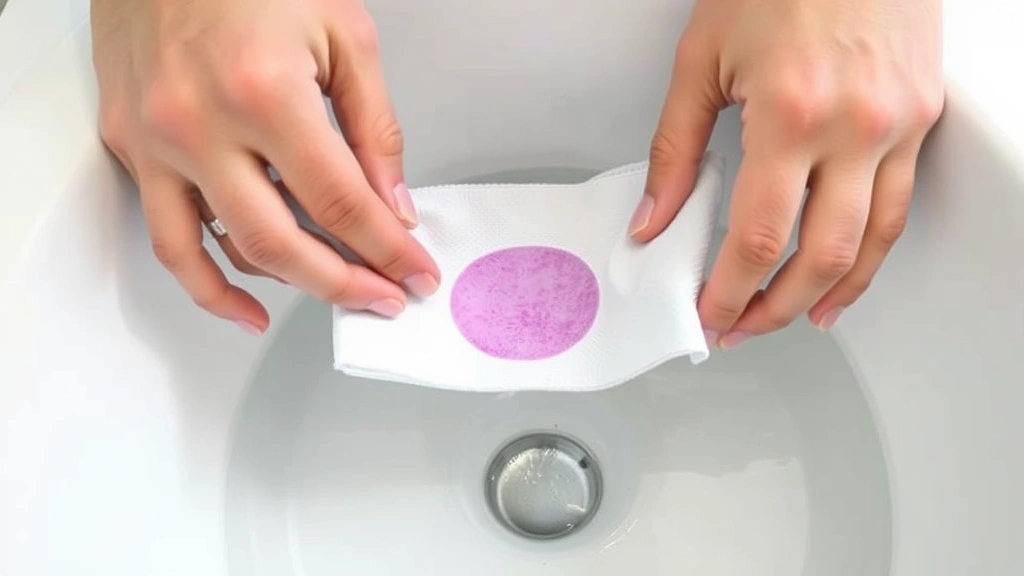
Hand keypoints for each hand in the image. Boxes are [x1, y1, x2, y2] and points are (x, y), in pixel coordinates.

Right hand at [91, 0, 439, 334]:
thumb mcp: (343, 35)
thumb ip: (374, 128)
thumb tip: (392, 205)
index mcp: (265, 92)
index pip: (341, 203)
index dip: (387, 249)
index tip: (415, 272)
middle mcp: (201, 125)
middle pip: (284, 243)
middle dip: (347, 283)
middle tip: (385, 296)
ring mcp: (157, 142)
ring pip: (224, 252)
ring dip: (290, 287)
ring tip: (339, 295)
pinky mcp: (131, 147)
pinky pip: (169, 238)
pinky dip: (207, 284)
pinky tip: (246, 307)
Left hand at [630, 0, 943, 347]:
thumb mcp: (702, 60)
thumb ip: (674, 149)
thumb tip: (653, 218)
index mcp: (791, 114)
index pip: (759, 237)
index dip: (730, 290)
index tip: (709, 315)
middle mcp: (855, 128)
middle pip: (820, 256)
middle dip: (774, 308)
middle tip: (740, 327)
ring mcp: (899, 126)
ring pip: (871, 244)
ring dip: (828, 294)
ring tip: (791, 319)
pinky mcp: (923, 118)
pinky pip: (899, 207)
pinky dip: (872, 254)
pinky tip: (846, 277)